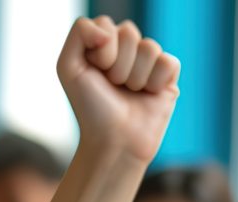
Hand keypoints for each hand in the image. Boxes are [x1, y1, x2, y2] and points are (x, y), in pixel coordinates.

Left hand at [57, 16, 180, 162]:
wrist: (114, 141)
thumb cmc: (91, 107)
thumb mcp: (69, 67)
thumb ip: (80, 32)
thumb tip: (109, 28)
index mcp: (102, 44)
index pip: (106, 24)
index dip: (101, 50)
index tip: (96, 72)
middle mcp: (126, 49)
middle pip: (129, 32)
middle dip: (117, 64)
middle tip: (113, 86)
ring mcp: (148, 61)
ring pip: (149, 47)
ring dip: (135, 76)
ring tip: (130, 92)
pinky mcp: (169, 75)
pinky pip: (168, 62)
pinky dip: (156, 82)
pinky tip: (149, 94)